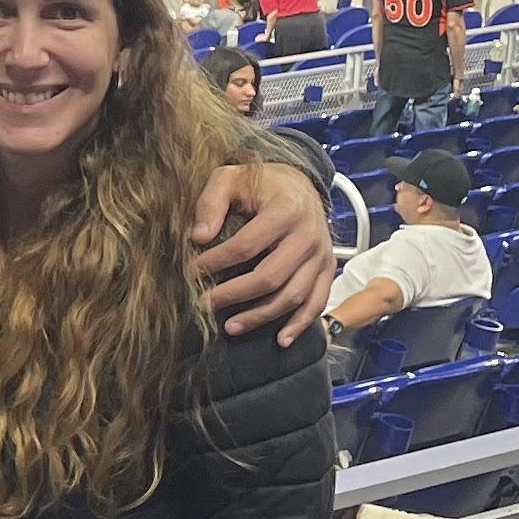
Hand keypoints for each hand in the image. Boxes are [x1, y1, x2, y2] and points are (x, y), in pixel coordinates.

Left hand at [193, 158, 335, 348]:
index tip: (191, 271)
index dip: (215, 262)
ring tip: (229, 326)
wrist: (300, 183)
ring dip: (260, 316)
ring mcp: (321, 254)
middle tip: (203, 304)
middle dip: (233, 295)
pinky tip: (280, 340)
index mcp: (285, 211)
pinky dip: (299, 324)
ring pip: (292, 296)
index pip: (245, 246)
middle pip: (270, 277)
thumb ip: (211, 202)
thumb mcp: (230, 178)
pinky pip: (317, 302)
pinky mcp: (327, 268)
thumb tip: (199, 237)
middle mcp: (309, 235)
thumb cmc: (260, 182)